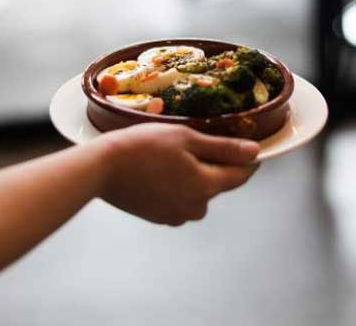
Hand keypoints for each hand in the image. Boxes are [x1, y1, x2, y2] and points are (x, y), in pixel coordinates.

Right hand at [95, 123, 259, 225]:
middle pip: (216, 184)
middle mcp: (194, 208)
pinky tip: (156, 170)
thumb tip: (255, 153)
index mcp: (206, 186)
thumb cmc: (141, 147)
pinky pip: (176, 200)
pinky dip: (173, 186)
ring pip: (195, 192)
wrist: (100, 168)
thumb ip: (223, 148)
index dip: (247, 159)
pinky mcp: (157, 217)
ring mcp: (175, 215)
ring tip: (169, 155)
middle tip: (192, 142)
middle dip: (211, 164)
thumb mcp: (185, 138)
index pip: (240, 175)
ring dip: (190, 176)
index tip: (248, 145)